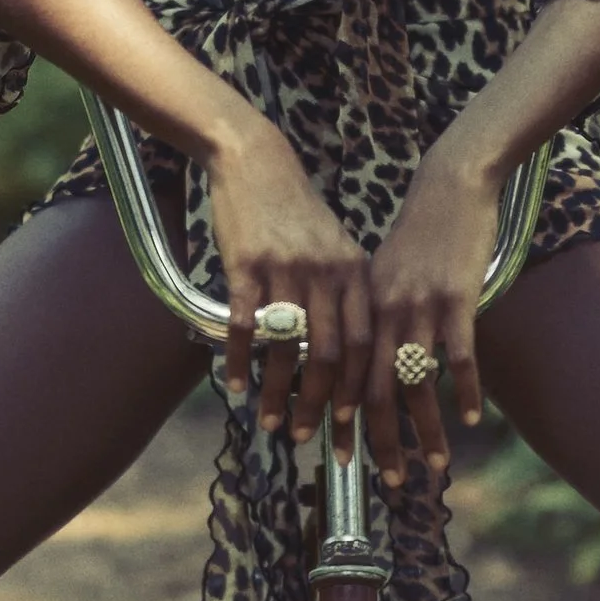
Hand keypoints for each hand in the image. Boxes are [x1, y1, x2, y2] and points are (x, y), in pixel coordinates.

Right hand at [206, 123, 371, 438]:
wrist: (256, 162)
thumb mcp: (333, 248)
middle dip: (322, 405)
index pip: (365, 345)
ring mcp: (286, 270)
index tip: (354, 427)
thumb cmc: (295, 212)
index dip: (360, 391)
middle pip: (330, 354)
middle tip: (311, 438)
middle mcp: (326, 275)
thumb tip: (349, 352)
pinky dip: (241, 361)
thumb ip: (344, 294)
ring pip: (288, 347)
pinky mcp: (246, 265)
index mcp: (354, 274)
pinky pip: (245, 324)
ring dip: (278, 392)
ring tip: (270, 423)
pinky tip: (234, 385)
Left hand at [361, 144, 496, 489]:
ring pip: (416, 382)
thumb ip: (374, 317)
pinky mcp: (456, 298)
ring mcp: (419, 306)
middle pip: (374, 389)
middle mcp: (382, 311)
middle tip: (385, 479)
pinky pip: (460, 356)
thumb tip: (367, 362)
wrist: (449, 185)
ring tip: (436, 464)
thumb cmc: (416, 233)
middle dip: (379, 439)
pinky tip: (471, 418)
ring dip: (426, 429)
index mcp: (359, 307)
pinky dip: (464, 391)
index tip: (337, 456)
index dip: (338, 419)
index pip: (341, 376)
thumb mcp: (383, 274)